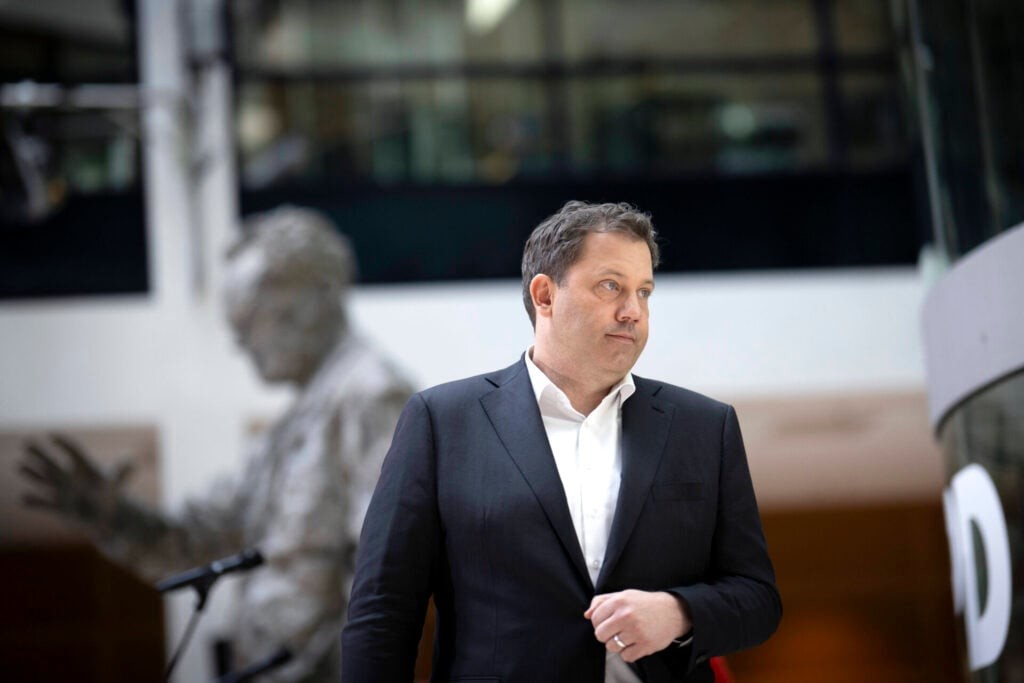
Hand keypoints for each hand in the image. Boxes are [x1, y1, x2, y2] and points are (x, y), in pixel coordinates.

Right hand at [19, 433, 134, 524]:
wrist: (104, 514)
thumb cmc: (109, 494)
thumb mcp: (116, 483)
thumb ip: (123, 471)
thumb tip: (133, 460)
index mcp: (84, 468)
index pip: (73, 450)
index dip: (64, 443)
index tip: (52, 435)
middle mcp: (69, 477)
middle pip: (52, 462)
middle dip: (40, 454)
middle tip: (28, 442)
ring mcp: (61, 491)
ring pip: (43, 480)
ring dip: (32, 473)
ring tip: (19, 464)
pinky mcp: (58, 507)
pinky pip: (42, 504)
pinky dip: (33, 502)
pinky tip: (23, 499)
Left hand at [584, 589, 690, 662]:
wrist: (672, 612)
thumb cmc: (646, 603)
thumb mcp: (624, 595)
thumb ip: (602, 601)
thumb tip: (587, 614)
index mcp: (620, 601)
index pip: (594, 618)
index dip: (598, 622)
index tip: (606, 622)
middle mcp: (626, 615)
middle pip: (600, 635)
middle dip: (606, 634)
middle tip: (616, 630)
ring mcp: (636, 631)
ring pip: (611, 647)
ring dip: (617, 644)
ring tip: (627, 635)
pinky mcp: (645, 645)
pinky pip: (625, 657)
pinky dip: (629, 652)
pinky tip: (635, 642)